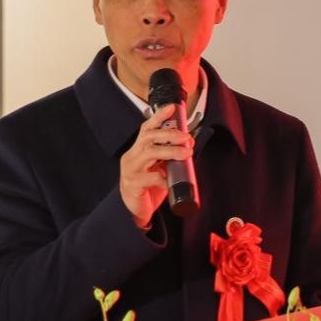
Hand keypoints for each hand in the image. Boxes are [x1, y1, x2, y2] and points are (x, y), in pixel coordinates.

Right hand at [119, 104, 192, 227]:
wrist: (132, 212)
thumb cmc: (148, 188)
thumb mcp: (159, 169)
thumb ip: (169, 158)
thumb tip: (189, 146)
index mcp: (138, 150)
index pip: (147, 128)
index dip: (158, 116)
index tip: (171, 108)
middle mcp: (132, 156)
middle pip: (148, 137)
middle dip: (169, 133)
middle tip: (186, 137)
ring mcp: (130, 170)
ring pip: (149, 153)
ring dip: (170, 151)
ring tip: (186, 152)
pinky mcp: (132, 184)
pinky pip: (150, 178)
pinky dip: (163, 178)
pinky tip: (171, 181)